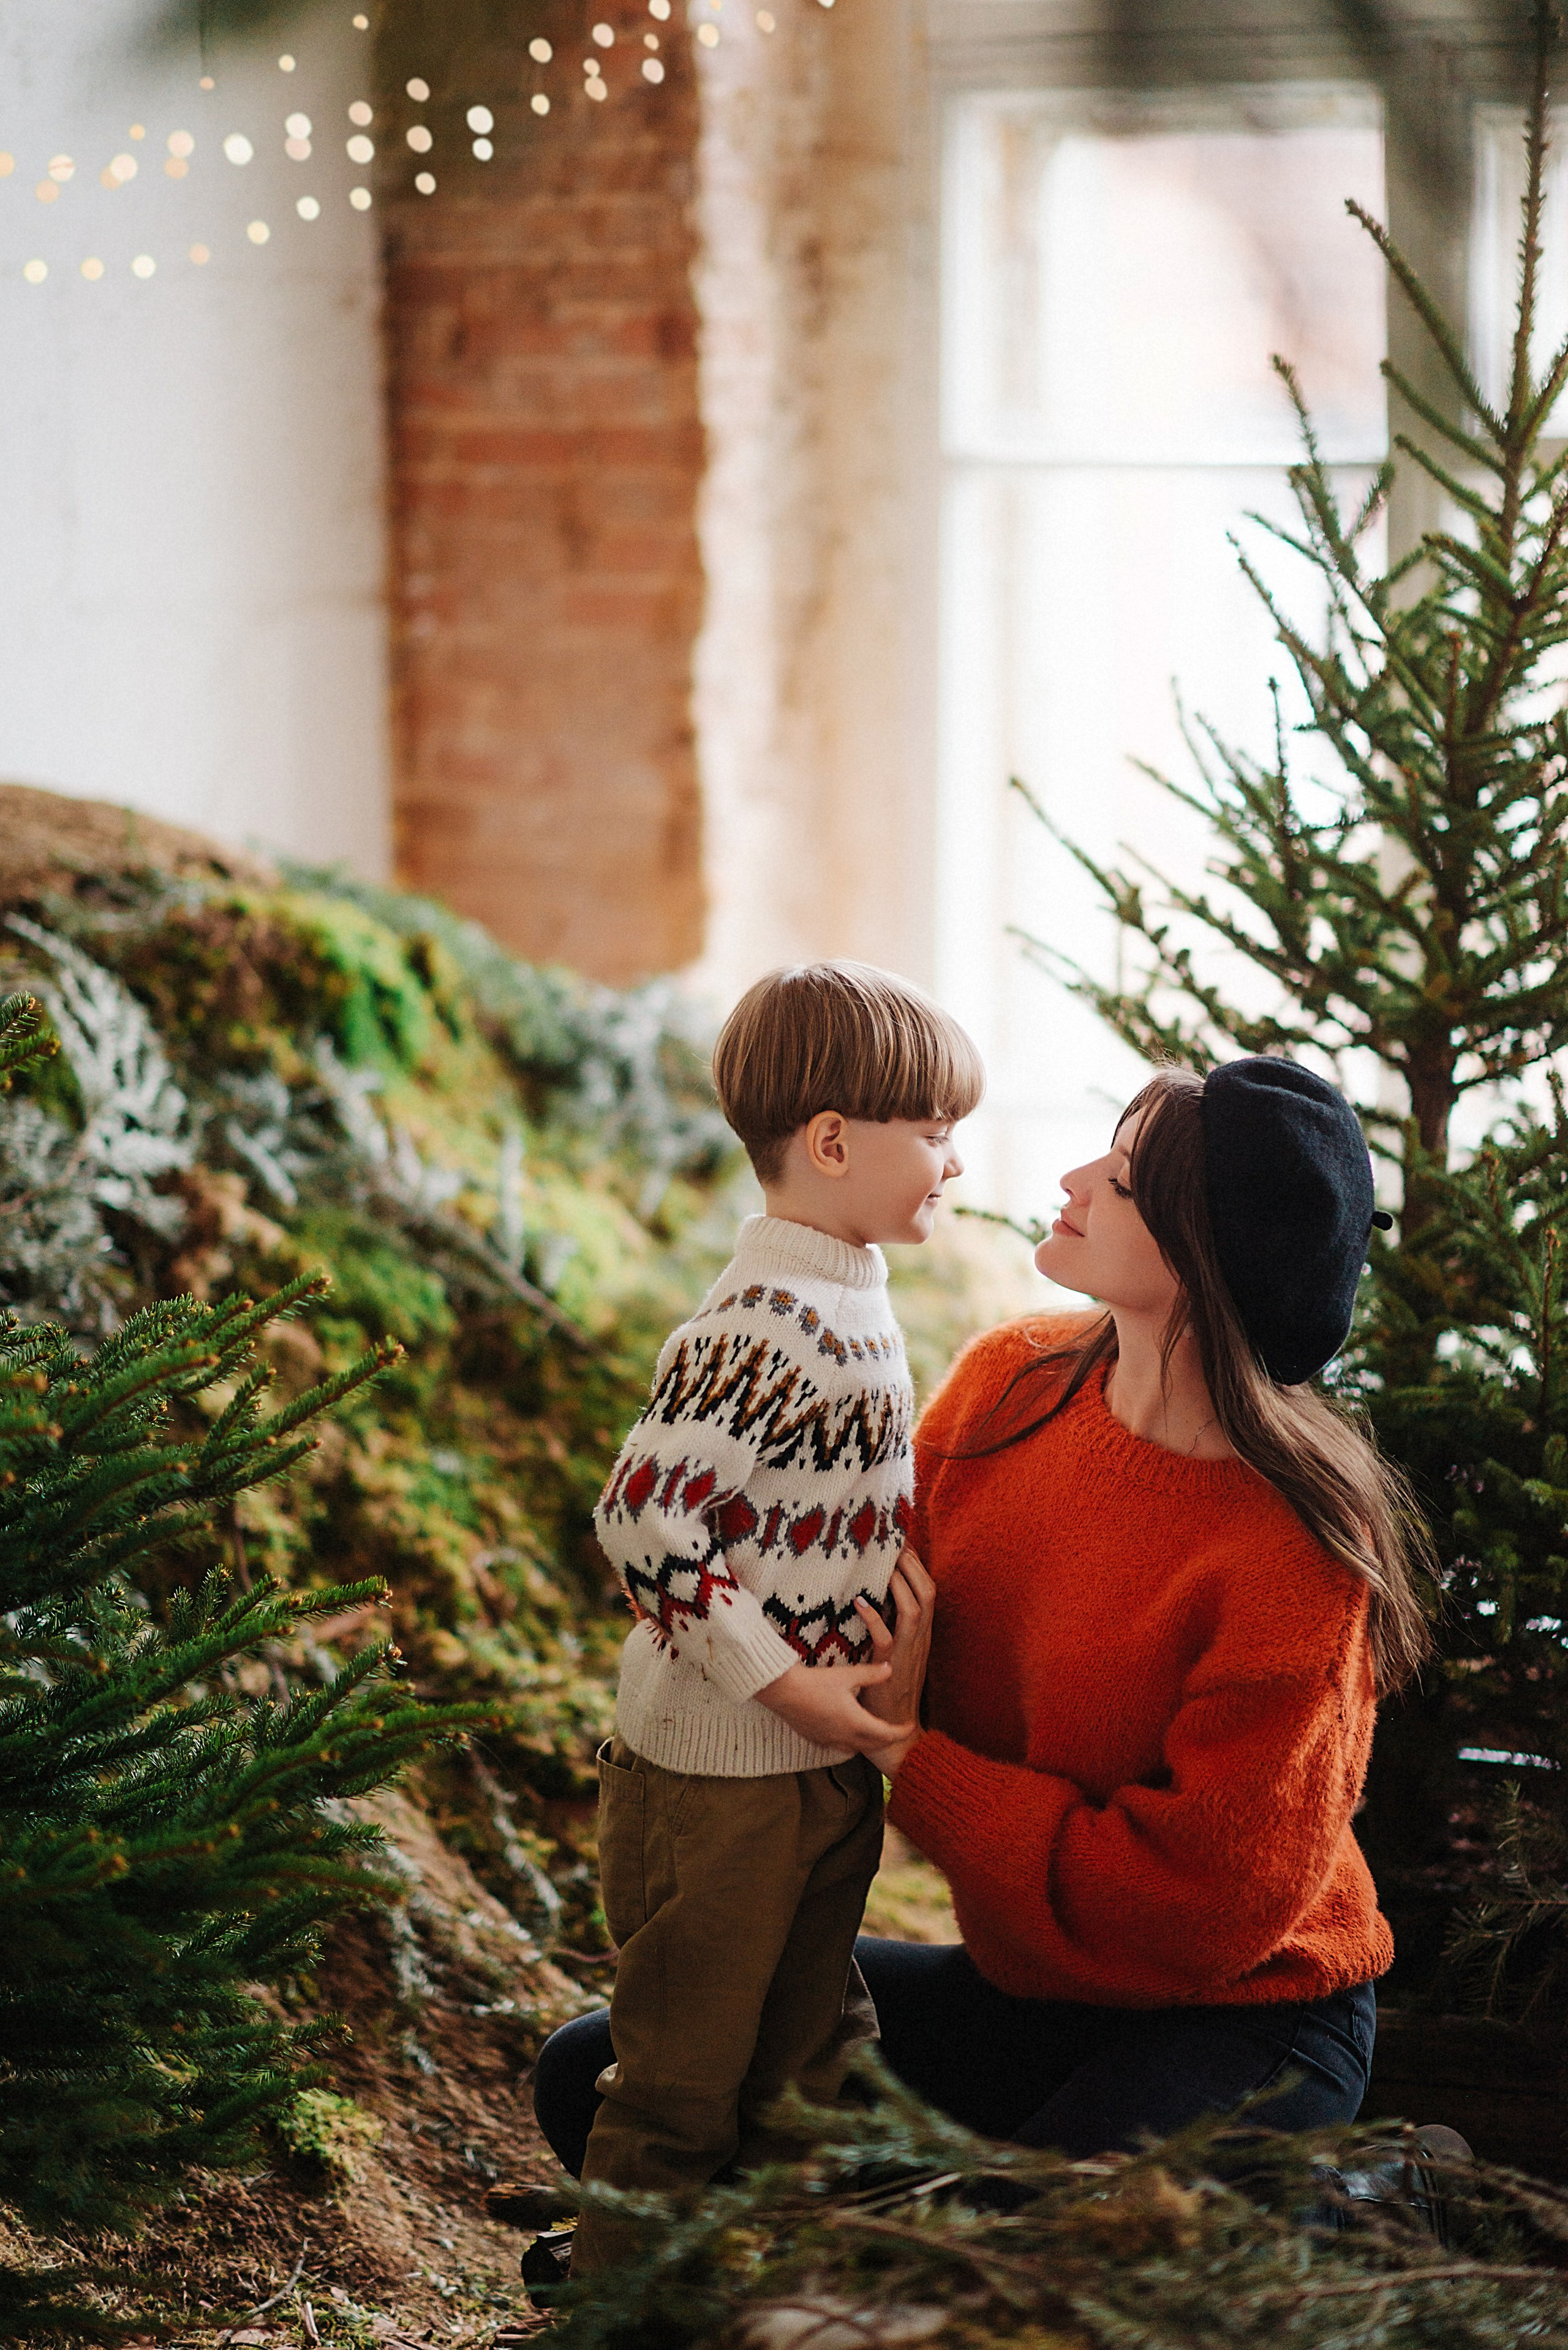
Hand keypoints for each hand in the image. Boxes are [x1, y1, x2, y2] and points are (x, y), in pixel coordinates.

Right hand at [755, 1659, 915, 1758]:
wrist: (783, 1692)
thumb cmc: (816, 1682)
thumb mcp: (848, 1675)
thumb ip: (872, 1674)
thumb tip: (891, 1669)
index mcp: (857, 1723)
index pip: (887, 1734)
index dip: (901, 1731)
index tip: (911, 1726)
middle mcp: (845, 1737)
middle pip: (873, 1745)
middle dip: (888, 1739)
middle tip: (897, 1731)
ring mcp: (829, 1741)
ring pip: (856, 1749)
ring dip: (869, 1743)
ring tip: (874, 1731)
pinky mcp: (816, 1739)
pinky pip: (839, 1747)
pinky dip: (850, 1743)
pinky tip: (847, 1731)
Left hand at [855, 1547, 933, 1730]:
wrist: (894, 1727)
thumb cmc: (889, 1685)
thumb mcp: (896, 1648)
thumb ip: (892, 1622)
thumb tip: (877, 1593)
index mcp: (923, 1632)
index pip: (928, 1589)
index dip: (918, 1564)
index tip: (902, 1543)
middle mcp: (921, 1638)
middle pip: (928, 1592)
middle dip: (913, 1565)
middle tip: (894, 1543)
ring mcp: (909, 1652)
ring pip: (915, 1609)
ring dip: (901, 1583)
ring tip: (884, 1563)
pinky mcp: (891, 1666)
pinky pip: (886, 1638)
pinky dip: (874, 1618)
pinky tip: (859, 1603)